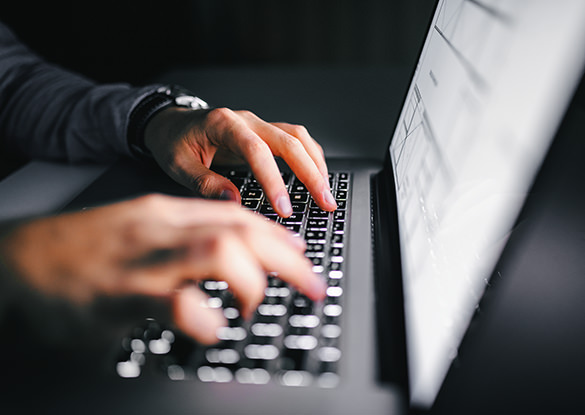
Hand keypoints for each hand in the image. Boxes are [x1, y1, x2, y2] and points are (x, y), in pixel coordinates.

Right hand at [0, 195, 325, 343]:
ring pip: (218, 252)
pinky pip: (176, 302)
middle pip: (241, 230)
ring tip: (254, 306)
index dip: (277, 235)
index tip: (300, 253)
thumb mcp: (138, 231)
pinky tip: (212, 328)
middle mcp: (160, 229)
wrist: (17, 259)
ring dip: (252, 281)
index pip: (237, 215)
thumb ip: (181, 236)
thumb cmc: (81, 251)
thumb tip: (232, 252)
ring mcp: (142, 259)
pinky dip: (205, 318)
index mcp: (165, 214)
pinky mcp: (121, 294)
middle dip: (286, 258)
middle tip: (311, 283)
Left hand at [144, 107, 336, 216]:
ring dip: (316, 165)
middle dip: (311, 173)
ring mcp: (257, 124)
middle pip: (289, 141)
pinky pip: (294, 140)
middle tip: (324, 202)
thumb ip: (205, 184)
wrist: (170, 123)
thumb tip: (235, 202)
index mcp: (223, 125)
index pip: (257, 151)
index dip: (274, 180)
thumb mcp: (178, 165)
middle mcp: (246, 120)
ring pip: (297, 138)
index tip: (283, 208)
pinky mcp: (263, 133)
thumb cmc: (172, 142)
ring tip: (326, 193)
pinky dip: (309, 158)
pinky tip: (316, 176)